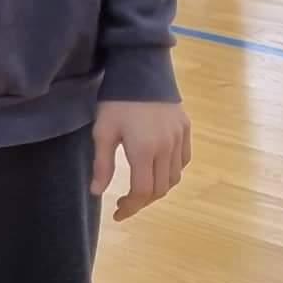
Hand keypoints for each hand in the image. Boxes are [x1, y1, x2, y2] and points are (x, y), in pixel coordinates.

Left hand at [91, 100, 190, 222]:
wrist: (141, 68)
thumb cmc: (117, 101)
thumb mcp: (103, 132)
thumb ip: (102, 164)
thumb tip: (97, 192)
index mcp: (144, 150)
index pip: (143, 191)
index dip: (131, 207)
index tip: (117, 214)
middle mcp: (167, 148)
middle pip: (161, 188)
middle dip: (142, 201)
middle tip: (125, 202)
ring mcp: (180, 138)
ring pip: (175, 177)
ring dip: (158, 188)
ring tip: (140, 187)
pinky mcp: (186, 128)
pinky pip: (183, 160)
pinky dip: (172, 171)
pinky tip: (157, 169)